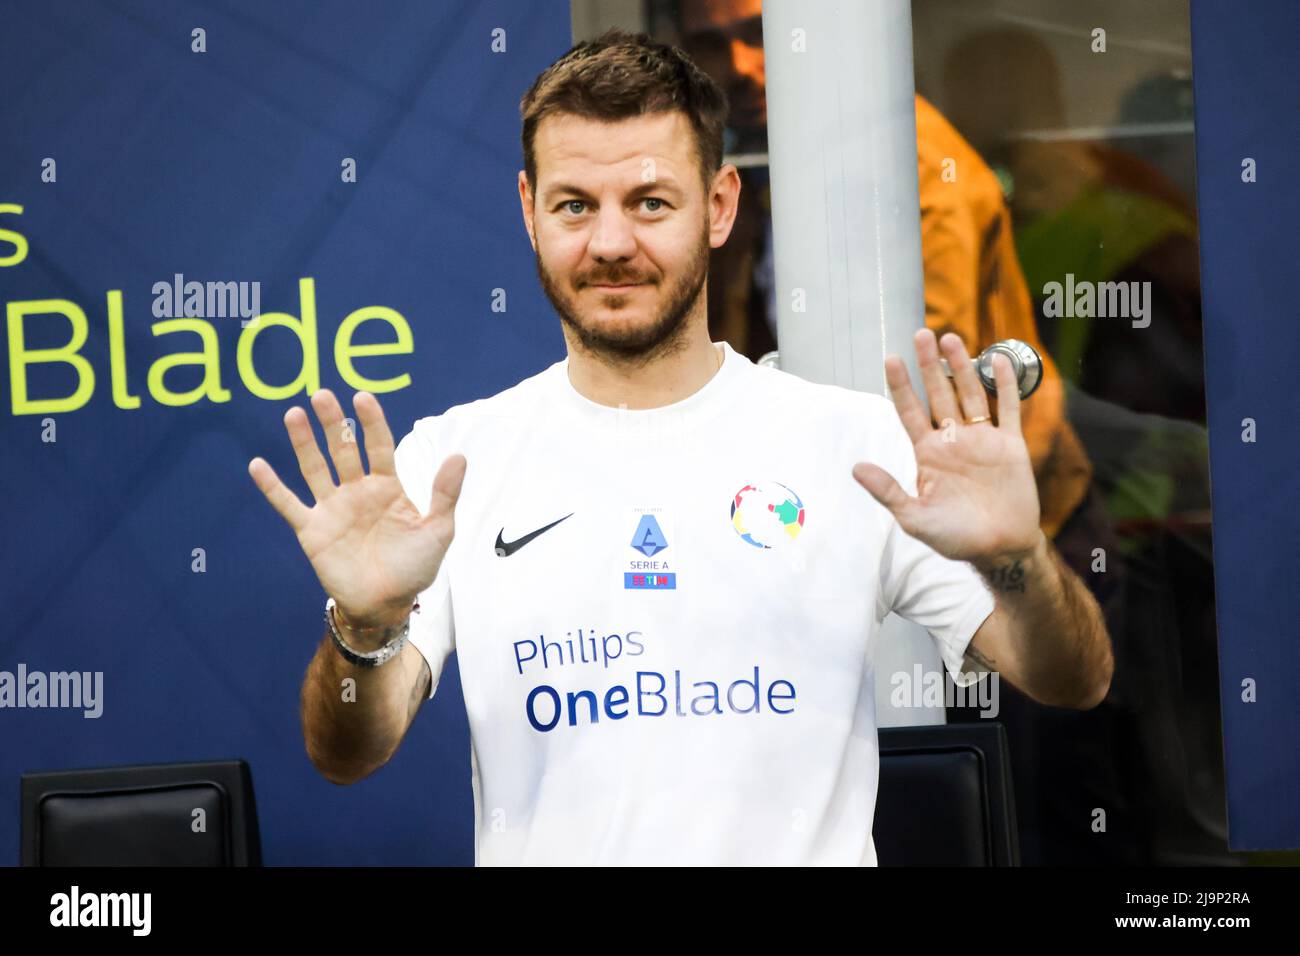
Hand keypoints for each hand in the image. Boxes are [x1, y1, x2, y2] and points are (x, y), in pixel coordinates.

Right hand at [248, 389, 465, 628]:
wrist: (387, 604)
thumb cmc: (415, 567)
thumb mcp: (438, 530)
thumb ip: (445, 494)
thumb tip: (460, 455)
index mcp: (387, 488)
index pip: (379, 446)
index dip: (372, 422)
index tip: (363, 397)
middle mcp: (357, 492)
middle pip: (343, 450)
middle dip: (334, 423)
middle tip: (322, 394)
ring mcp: (332, 509)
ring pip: (315, 468)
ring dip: (303, 443)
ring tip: (293, 414)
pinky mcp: (312, 530)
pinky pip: (289, 504)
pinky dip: (272, 486)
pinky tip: (257, 465)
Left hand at [852, 329, 1042, 564]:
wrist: (999, 549)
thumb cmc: (954, 538)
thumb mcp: (914, 518)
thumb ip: (888, 491)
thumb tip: (855, 468)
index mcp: (928, 454)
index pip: (910, 411)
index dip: (901, 386)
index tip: (891, 359)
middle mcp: (953, 441)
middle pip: (939, 394)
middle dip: (930, 366)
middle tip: (922, 334)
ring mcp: (982, 440)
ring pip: (970, 394)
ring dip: (962, 367)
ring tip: (952, 339)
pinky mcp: (1011, 446)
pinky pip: (1007, 409)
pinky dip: (1005, 385)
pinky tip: (999, 360)